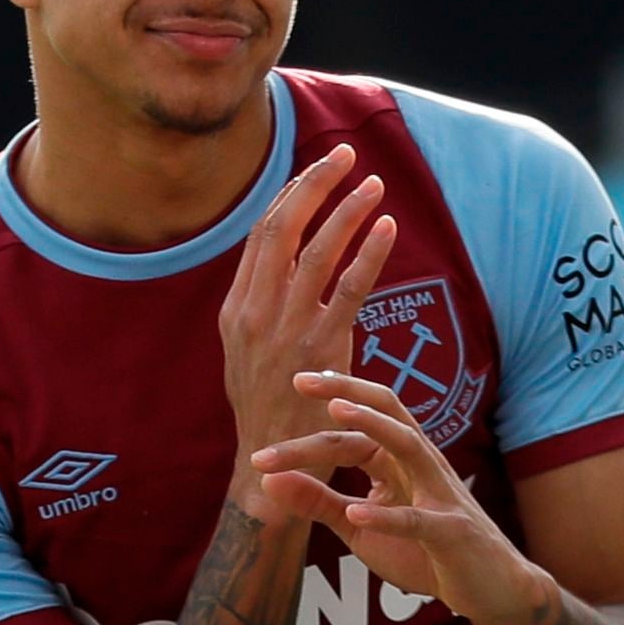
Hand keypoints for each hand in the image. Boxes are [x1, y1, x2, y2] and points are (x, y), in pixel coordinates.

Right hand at [217, 146, 395, 455]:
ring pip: (318, 251)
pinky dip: (370, 253)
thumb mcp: (245, 356)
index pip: (263, 235)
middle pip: (284, 228)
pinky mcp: (322, 352)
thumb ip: (260, 310)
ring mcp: (287, 331)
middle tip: (345, 154)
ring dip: (347, 210)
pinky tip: (387, 227)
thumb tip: (280, 267)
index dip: (291, 195)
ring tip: (374, 182)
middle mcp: (255, 313)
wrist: (270, 470)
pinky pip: (349, 289)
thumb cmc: (267, 414)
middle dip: (315, 184)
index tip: (318, 170)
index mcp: (236, 310)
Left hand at [251, 368, 533, 611]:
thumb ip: (319, 503)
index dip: (316, 421)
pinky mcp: (452, 532)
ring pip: (408, 445)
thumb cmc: (425, 555)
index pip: (353, 431)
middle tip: (300, 380)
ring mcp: (440, 494)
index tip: (282, 401)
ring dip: (373, 427)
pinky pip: (418, 520)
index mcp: (398, 461)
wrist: (490, 590)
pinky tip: (357, 514)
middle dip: (345, 393)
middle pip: (382, 416)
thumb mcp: (359, 529)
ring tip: (335, 414)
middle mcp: (421, 465)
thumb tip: (266, 480)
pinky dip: (387, 517)